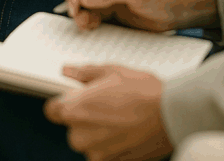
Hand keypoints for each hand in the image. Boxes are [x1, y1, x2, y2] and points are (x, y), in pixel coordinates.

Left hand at [44, 64, 171, 160]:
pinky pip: (105, 155)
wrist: (171, 114)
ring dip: (98, 134)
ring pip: (89, 143)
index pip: (52, 110)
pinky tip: (126, 132)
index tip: (72, 99)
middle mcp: (82, 135)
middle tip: (106, 105)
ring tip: (120, 118)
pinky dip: (112, 146)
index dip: (62, 103)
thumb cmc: (143, 91)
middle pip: (72, 128)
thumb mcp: (111, 71)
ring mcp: (98, 154)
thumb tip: (68, 71)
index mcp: (76, 109)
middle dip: (84, 118)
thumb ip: (84, 73)